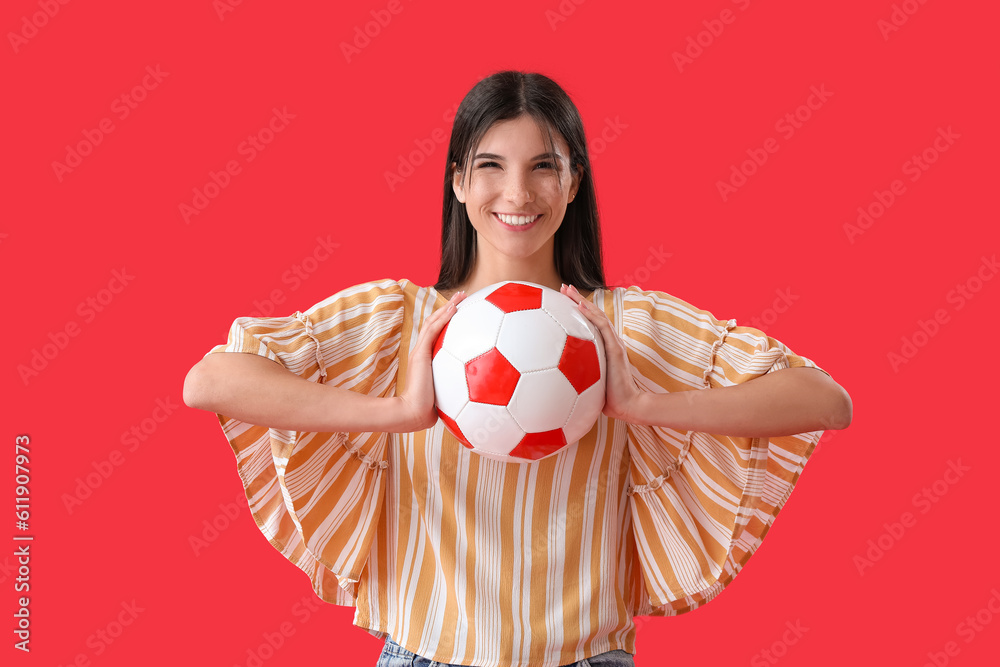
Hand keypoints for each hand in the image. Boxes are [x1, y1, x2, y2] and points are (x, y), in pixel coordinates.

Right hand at [394, 290, 466, 430]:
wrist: (413, 413)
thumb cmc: (428, 410)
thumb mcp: (445, 396)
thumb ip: (455, 391)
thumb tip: (475, 397)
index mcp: (428, 360)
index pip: (438, 336)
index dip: (448, 323)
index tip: (462, 314)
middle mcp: (423, 352)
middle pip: (435, 324)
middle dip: (449, 309)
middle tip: (463, 298)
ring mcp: (420, 351)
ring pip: (434, 322)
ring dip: (447, 307)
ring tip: (460, 296)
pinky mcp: (420, 353)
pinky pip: (433, 330)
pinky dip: (444, 317)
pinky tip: (454, 308)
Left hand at [561, 283, 642, 421]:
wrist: (627, 406)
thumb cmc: (608, 399)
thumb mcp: (588, 384)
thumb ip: (577, 377)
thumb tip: (554, 382)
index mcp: (601, 347)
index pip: (588, 324)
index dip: (576, 311)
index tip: (561, 301)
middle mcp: (608, 341)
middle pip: (591, 315)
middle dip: (576, 300)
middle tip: (563, 288)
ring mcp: (613, 343)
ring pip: (596, 316)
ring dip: (581, 301)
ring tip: (568, 290)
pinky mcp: (615, 348)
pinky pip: (601, 327)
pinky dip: (590, 315)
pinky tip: (579, 305)